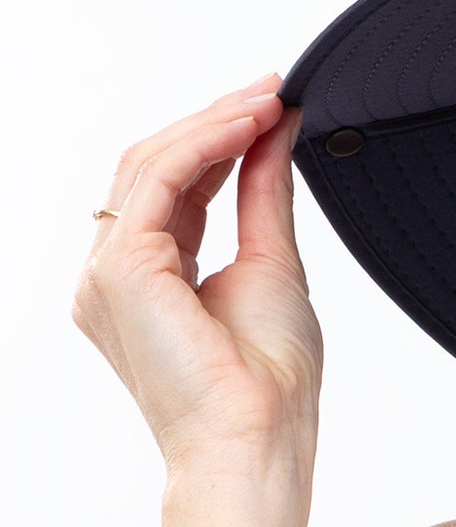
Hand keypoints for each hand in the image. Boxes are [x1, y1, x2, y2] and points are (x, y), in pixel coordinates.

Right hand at [73, 77, 320, 478]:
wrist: (259, 438)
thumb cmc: (269, 380)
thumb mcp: (273, 265)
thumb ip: (264, 196)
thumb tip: (276, 135)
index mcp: (150, 279)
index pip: (176, 188)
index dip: (222, 141)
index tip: (272, 107)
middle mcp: (115, 274)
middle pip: (156, 168)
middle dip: (216, 121)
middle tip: (272, 88)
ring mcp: (107, 271)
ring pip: (152, 165)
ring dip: (214, 123)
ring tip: (269, 98)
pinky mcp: (120, 268)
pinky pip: (160, 180)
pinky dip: (206, 143)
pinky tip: (249, 123)